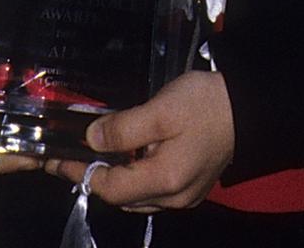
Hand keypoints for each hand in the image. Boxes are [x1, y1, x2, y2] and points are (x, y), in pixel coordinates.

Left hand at [47, 71, 235, 209]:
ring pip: (135, 198)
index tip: (54, 160)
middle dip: (93, 177)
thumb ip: (125, 128)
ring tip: (95, 154)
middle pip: (120, 197)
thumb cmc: (205, 104)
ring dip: (113, 179)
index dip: (78, 173)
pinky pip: (152, 192)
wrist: (249, 107)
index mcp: (163, 180)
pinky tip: (130, 158)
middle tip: (70, 154)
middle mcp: (172, 198)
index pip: (108, 187)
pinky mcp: (192, 188)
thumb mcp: (162, 109)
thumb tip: (91, 140)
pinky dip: (134, 179)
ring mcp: (183, 197)